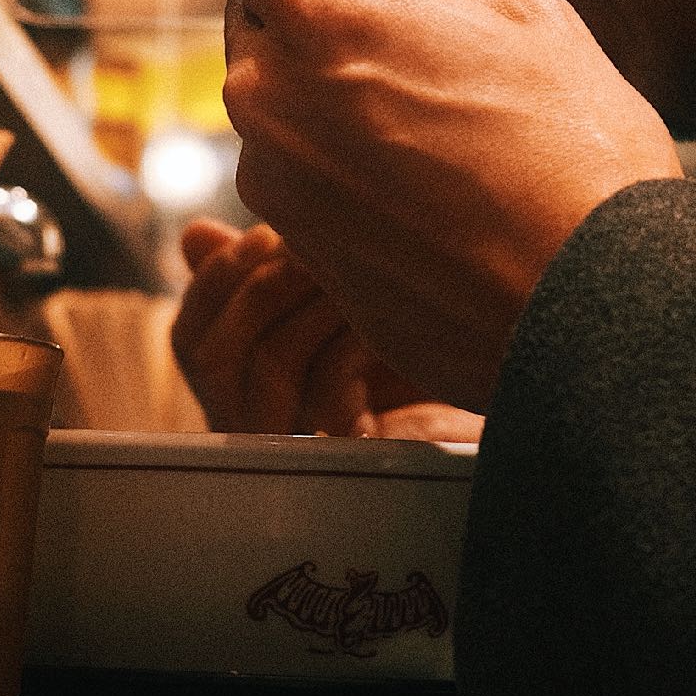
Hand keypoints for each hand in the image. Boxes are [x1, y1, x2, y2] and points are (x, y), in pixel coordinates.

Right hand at [170, 219, 484, 439]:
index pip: (190, 340)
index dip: (214, 283)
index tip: (263, 234)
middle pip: (214, 353)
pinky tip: (385, 322)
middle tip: (312, 243)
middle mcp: (265, 425)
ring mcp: (308, 447)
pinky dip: (351, 342)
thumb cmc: (419, 331)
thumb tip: (193, 237)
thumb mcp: (333, 289)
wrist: (505, 376)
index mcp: (247, 386)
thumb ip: (267, 269)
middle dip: (263, 284)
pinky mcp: (357, 461)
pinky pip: (327, 396)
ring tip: (353, 271)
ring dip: (311, 301)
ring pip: (270, 366)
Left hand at [209, 0, 682, 410]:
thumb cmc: (575, 153)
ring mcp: (273, 176)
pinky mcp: (291, 241)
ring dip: (324, 82)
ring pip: (273, 95)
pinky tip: (423, 173)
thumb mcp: (517, 15)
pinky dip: (335, 153)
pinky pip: (293, 168)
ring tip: (432, 107)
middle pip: (254, 12)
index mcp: (323, 11)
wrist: (593, 310)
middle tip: (406, 13)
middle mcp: (271, 92)